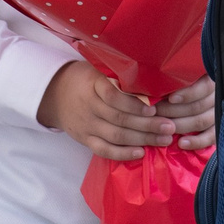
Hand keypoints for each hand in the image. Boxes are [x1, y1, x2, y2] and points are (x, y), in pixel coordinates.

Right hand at [37, 60, 180, 160]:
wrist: (54, 94)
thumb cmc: (85, 79)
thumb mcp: (98, 70)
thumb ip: (119, 77)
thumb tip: (153, 80)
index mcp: (93, 85)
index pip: (113, 97)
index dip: (134, 105)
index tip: (154, 108)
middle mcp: (89, 107)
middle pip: (119, 119)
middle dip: (147, 125)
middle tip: (169, 127)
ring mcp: (86, 125)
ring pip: (115, 136)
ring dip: (142, 139)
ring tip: (163, 140)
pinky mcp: (84, 139)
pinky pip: (104, 150)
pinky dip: (122, 153)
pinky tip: (141, 153)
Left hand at [152, 75, 218, 149]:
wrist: (188, 100)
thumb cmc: (175, 85)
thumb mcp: (179, 79)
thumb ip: (175, 81)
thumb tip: (159, 83)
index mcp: (210, 79)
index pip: (205, 87)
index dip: (189, 93)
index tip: (171, 98)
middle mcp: (218, 95)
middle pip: (199, 106)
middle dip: (174, 110)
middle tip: (156, 112)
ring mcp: (218, 113)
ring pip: (202, 121)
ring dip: (181, 125)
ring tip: (164, 127)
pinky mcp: (217, 128)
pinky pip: (211, 137)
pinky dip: (196, 141)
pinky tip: (182, 143)